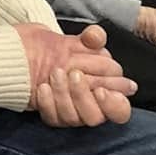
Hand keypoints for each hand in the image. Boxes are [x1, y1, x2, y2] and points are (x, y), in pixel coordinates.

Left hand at [16, 22, 137, 126]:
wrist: (35, 56)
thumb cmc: (66, 51)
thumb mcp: (81, 41)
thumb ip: (93, 38)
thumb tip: (96, 36)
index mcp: (107, 92)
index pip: (120, 110)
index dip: (114, 104)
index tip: (102, 90)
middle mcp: (91, 107)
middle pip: (95, 116)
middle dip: (84, 96)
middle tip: (74, 74)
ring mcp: (72, 114)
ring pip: (73, 118)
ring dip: (64, 95)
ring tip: (56, 74)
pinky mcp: (54, 116)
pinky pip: (52, 118)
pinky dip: (47, 102)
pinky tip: (43, 87)